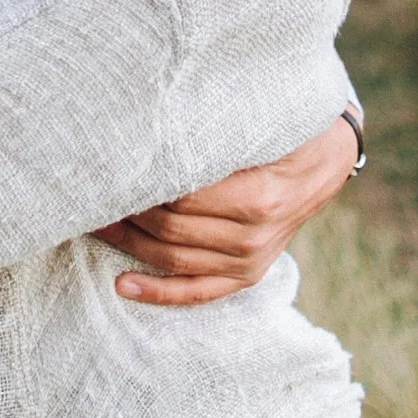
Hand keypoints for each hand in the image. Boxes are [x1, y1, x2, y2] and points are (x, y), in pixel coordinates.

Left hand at [97, 112, 363, 308]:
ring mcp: (250, 260)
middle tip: (90, 194)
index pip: (178, 197)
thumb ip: (213, 132)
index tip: (107, 169)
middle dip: (125, 212)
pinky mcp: (247, 274)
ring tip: (94, 225)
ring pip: (174, 260)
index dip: (138, 185)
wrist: (326, 160)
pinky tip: (122, 284)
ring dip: (128, 245)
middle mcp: (252, 235)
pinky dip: (158, 293)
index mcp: (257, 197)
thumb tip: (148, 130)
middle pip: (169, 228)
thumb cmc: (285, 132)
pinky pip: (197, 292)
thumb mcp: (259, 124)